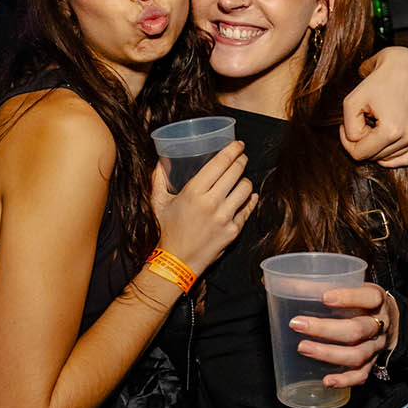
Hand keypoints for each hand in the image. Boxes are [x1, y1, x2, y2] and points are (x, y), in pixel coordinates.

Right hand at [150, 139, 257, 275]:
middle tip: (241, 158)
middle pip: (236, 172)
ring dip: (245, 181)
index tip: (238, 145)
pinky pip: (248, 209)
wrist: (176, 263)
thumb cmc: (166, 231)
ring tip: (241, 179)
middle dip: (242, 161)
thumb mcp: (158, 202)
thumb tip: (160, 161)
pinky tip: (249, 196)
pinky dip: (250, 200)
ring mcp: (224, 218)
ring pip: (246, 189)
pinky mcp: (233, 231)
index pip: (220, 163)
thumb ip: (158, 179)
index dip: (233, 150)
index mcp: (193, 192)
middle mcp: (211, 203)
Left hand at [289, 284, 400, 388]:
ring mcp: (376, 346)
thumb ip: (328, 284)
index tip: (324, 297)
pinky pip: (361, 375)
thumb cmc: (364, 300)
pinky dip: (344, 380)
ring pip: (357, 354)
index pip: (369, 298)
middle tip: (297, 324)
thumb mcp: (354, 285)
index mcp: (377, 301)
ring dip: (328, 354)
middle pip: (357, 330)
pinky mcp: (373, 363)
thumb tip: (288, 283)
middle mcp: (380, 324)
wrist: (394, 321)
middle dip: (325, 329)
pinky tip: (326, 380)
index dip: (348, 297)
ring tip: (303, 348)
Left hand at [343, 46, 407, 167]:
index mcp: (391, 130)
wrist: (407, 64)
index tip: (345, 126)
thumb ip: (350, 129)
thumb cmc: (378, 79)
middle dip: (363, 142)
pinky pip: (406, 158)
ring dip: (377, 145)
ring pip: (388, 158)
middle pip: (374, 157)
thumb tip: (356, 143)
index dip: (347, 142)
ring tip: (374, 124)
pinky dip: (392, 154)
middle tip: (361, 121)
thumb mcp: (352, 101)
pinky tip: (384, 142)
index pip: (360, 155)